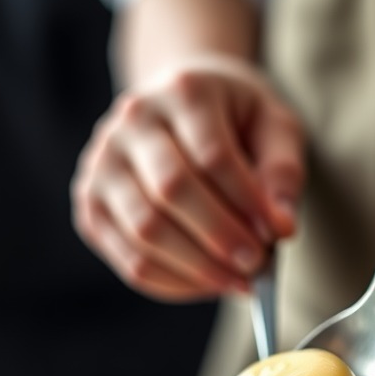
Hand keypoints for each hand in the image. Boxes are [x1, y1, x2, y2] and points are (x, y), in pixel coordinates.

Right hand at [72, 55, 304, 301]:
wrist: (180, 109)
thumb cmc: (234, 122)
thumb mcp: (274, 128)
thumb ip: (282, 173)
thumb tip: (282, 227)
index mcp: (182, 91)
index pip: (212, 154)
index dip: (246, 201)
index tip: (277, 234)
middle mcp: (132, 122)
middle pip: (172, 190)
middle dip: (219, 236)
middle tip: (256, 266)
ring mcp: (102, 165)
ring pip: (145, 231)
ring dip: (197, 268)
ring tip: (237, 281)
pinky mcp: (91, 207)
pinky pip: (131, 261)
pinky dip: (174, 283)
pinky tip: (207, 284)